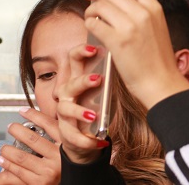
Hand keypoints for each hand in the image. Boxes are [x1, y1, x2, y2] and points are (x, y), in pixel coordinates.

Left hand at [0, 108, 61, 184]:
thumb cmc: (63, 166)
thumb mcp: (64, 148)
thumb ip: (54, 135)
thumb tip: (34, 116)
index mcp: (67, 145)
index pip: (49, 124)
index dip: (33, 115)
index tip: (22, 111)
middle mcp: (59, 157)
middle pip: (32, 139)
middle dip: (17, 130)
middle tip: (11, 127)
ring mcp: (49, 171)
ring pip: (21, 157)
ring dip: (7, 150)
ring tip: (3, 148)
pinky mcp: (39, 183)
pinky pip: (18, 171)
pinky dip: (7, 164)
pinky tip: (2, 160)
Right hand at [55, 44, 107, 163]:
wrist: (88, 138)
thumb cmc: (97, 110)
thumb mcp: (105, 93)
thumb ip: (109, 80)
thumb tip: (123, 61)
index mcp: (76, 81)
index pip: (74, 61)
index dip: (81, 52)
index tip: (94, 48)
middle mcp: (67, 96)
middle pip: (69, 84)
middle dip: (82, 81)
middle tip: (97, 79)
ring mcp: (65, 114)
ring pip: (65, 109)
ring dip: (79, 111)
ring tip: (94, 115)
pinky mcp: (67, 133)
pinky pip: (73, 136)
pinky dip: (86, 139)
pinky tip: (99, 140)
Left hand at [84, 0, 188, 107]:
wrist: (161, 83)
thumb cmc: (159, 62)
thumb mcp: (157, 28)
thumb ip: (143, 14)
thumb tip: (122, 2)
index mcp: (154, 9)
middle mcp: (142, 14)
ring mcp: (129, 27)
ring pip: (100, 5)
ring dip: (90, 9)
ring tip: (90, 15)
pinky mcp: (117, 41)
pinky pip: (94, 23)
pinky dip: (89, 23)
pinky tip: (91, 27)